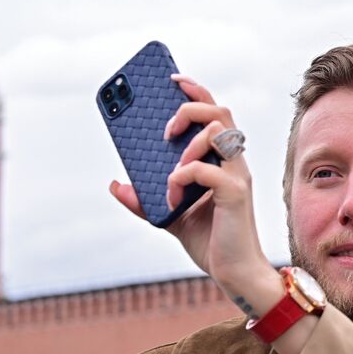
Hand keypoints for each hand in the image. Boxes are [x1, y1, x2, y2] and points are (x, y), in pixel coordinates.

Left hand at [109, 76, 278, 307]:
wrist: (234, 274)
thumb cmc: (211, 242)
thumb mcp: (169, 216)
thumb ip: (146, 200)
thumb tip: (116, 184)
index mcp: (220, 161)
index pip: (213, 113)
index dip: (195, 91)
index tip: (171, 79)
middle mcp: (232, 162)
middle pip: (219, 111)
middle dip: (188, 108)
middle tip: (165, 130)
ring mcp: (236, 176)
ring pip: (217, 131)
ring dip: (186, 144)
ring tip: (169, 172)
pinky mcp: (234, 194)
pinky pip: (205, 171)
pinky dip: (180, 179)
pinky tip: (172, 199)